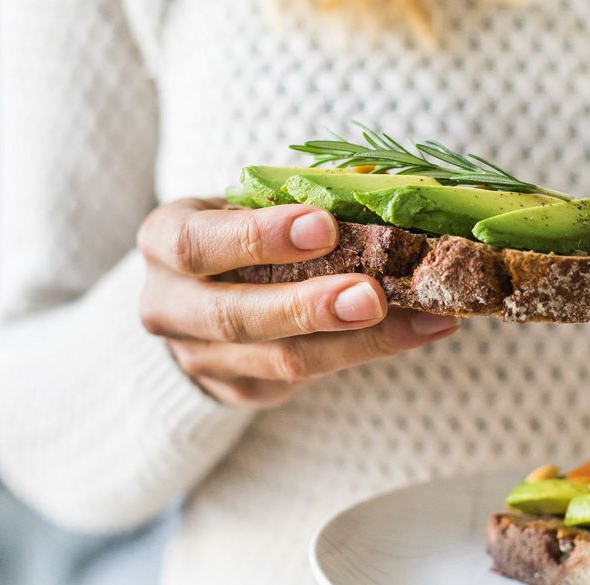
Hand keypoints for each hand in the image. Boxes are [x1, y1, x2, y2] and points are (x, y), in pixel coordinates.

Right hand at [137, 198, 459, 406]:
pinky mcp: (239, 391)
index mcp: (164, 241)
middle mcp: (169, 306)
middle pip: (235, 317)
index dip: (257, 238)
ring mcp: (200, 358)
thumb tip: (383, 189)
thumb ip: (299, 198)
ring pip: (282, 360)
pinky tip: (420, 330)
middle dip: (310, 307)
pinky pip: (307, 380)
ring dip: (360, 341)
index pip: (197, 243)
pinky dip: (369, 352)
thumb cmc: (238, 234)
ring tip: (424, 319)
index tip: (324, 226)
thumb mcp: (249, 204)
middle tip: (374, 295)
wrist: (199, 297)